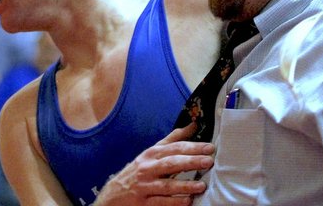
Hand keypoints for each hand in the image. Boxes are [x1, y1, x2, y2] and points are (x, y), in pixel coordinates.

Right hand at [94, 124, 214, 205]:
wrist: (112, 195)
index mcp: (151, 154)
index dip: (192, 147)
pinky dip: (174, 202)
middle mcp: (147, 168)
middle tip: (209, 161)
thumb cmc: (138, 171)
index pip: (174, 148)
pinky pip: (160, 203)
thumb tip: (194, 124)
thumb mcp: (152, 152)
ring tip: (201, 186)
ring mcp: (144, 186)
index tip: (209, 148)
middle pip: (171, 163)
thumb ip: (173, 139)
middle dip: (191, 162)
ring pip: (166, 185)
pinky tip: (187, 201)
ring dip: (185, 185)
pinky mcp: (142, 203)